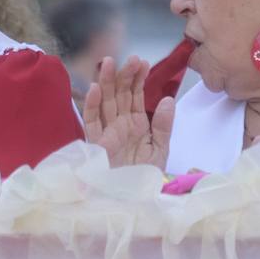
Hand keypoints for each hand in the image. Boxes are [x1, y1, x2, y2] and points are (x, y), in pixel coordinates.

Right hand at [82, 56, 174, 170]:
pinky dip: (92, 105)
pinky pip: (92, 121)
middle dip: (124, 75)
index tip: (144, 63)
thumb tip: (167, 100)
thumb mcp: (160, 150)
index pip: (135, 96)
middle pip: (119, 94)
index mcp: (135, 124)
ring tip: (110, 62)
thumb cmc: (144, 177)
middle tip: (132, 58)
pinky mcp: (96, 143)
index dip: (138, 79)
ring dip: (107, 82)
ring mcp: (107, 132)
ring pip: (105, 102)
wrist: (132, 200)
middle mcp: (120, 124)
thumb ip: (163, 126)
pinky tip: (96, 89)